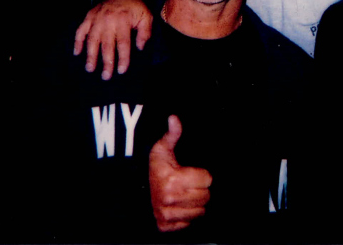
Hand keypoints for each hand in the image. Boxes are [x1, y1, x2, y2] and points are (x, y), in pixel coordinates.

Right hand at [73, 0, 152, 79]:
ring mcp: (97, 19)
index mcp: (123, 21)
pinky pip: (81, 30)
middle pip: (106, 45)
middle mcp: (108, 21)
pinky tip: (77, 52)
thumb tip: (139, 47)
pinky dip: (78, 41)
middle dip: (106, 62)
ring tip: (90, 68)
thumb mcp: (146, 16)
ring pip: (92, 40)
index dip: (122, 58)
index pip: (123, 43)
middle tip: (106, 76)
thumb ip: (144, 32)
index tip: (121, 70)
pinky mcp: (89, 16)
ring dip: (90, 55)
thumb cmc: (135, 6)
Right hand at [150, 115, 212, 231]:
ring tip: (185, 194)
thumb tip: (174, 118)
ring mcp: (167, 214)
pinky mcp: (165, 225)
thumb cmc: (154, 168)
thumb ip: (172, 134)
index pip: (208, 179)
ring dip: (196, 203)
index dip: (201, 174)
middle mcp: (170, 199)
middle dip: (200, 189)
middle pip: (206, 196)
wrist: (135, 188)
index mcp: (173, 180)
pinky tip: (179, 206)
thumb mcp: (162, 148)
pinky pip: (188, 223)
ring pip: (200, 212)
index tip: (190, 172)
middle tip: (188, 183)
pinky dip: (186, 216)